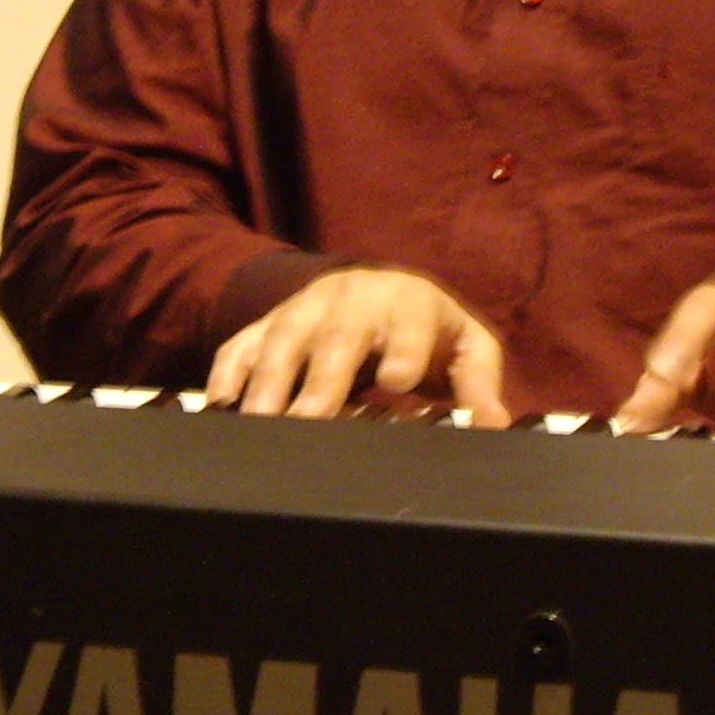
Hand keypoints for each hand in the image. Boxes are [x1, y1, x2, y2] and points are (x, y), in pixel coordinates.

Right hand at [207, 267, 511, 427]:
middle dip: (322, 377)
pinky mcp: (269, 323)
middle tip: (310, 419)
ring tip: (261, 424)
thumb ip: (478, 384)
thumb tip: (493, 423)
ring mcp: (304, 309)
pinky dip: (228, 372)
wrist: (380, 290)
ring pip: (283, 339)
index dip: (402, 349)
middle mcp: (352, 298)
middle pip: (336, 335)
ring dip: (269, 381)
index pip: (407, 323)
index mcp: (407, 303)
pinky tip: (221, 406)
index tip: (396, 382)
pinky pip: (241, 344)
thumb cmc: (427, 330)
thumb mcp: (465, 348)